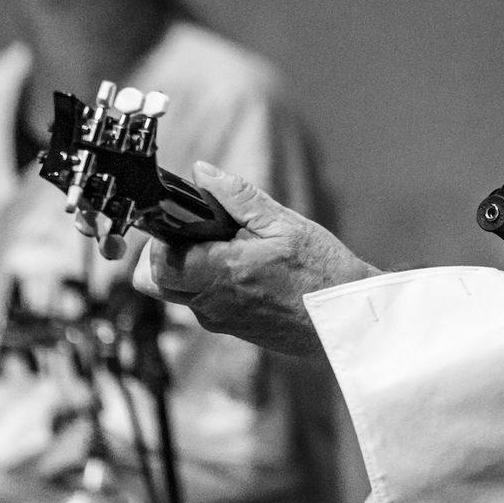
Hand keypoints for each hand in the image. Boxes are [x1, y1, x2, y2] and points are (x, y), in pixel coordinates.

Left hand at [133, 162, 377, 357]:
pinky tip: (247, 268)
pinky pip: (205, 304)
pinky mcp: (233, 329)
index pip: (156, 264)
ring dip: (192, 267)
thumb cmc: (323, 271)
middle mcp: (212, 304)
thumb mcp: (285, 223)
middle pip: (156, 283)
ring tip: (232, 247)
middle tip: (195, 232)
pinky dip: (213, 283)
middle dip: (164, 254)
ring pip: (180, 293)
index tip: (182, 220)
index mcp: (222, 273)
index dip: (158, 239)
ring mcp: (220, 321)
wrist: (347, 319)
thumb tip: (202, 172)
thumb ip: (238, 198)